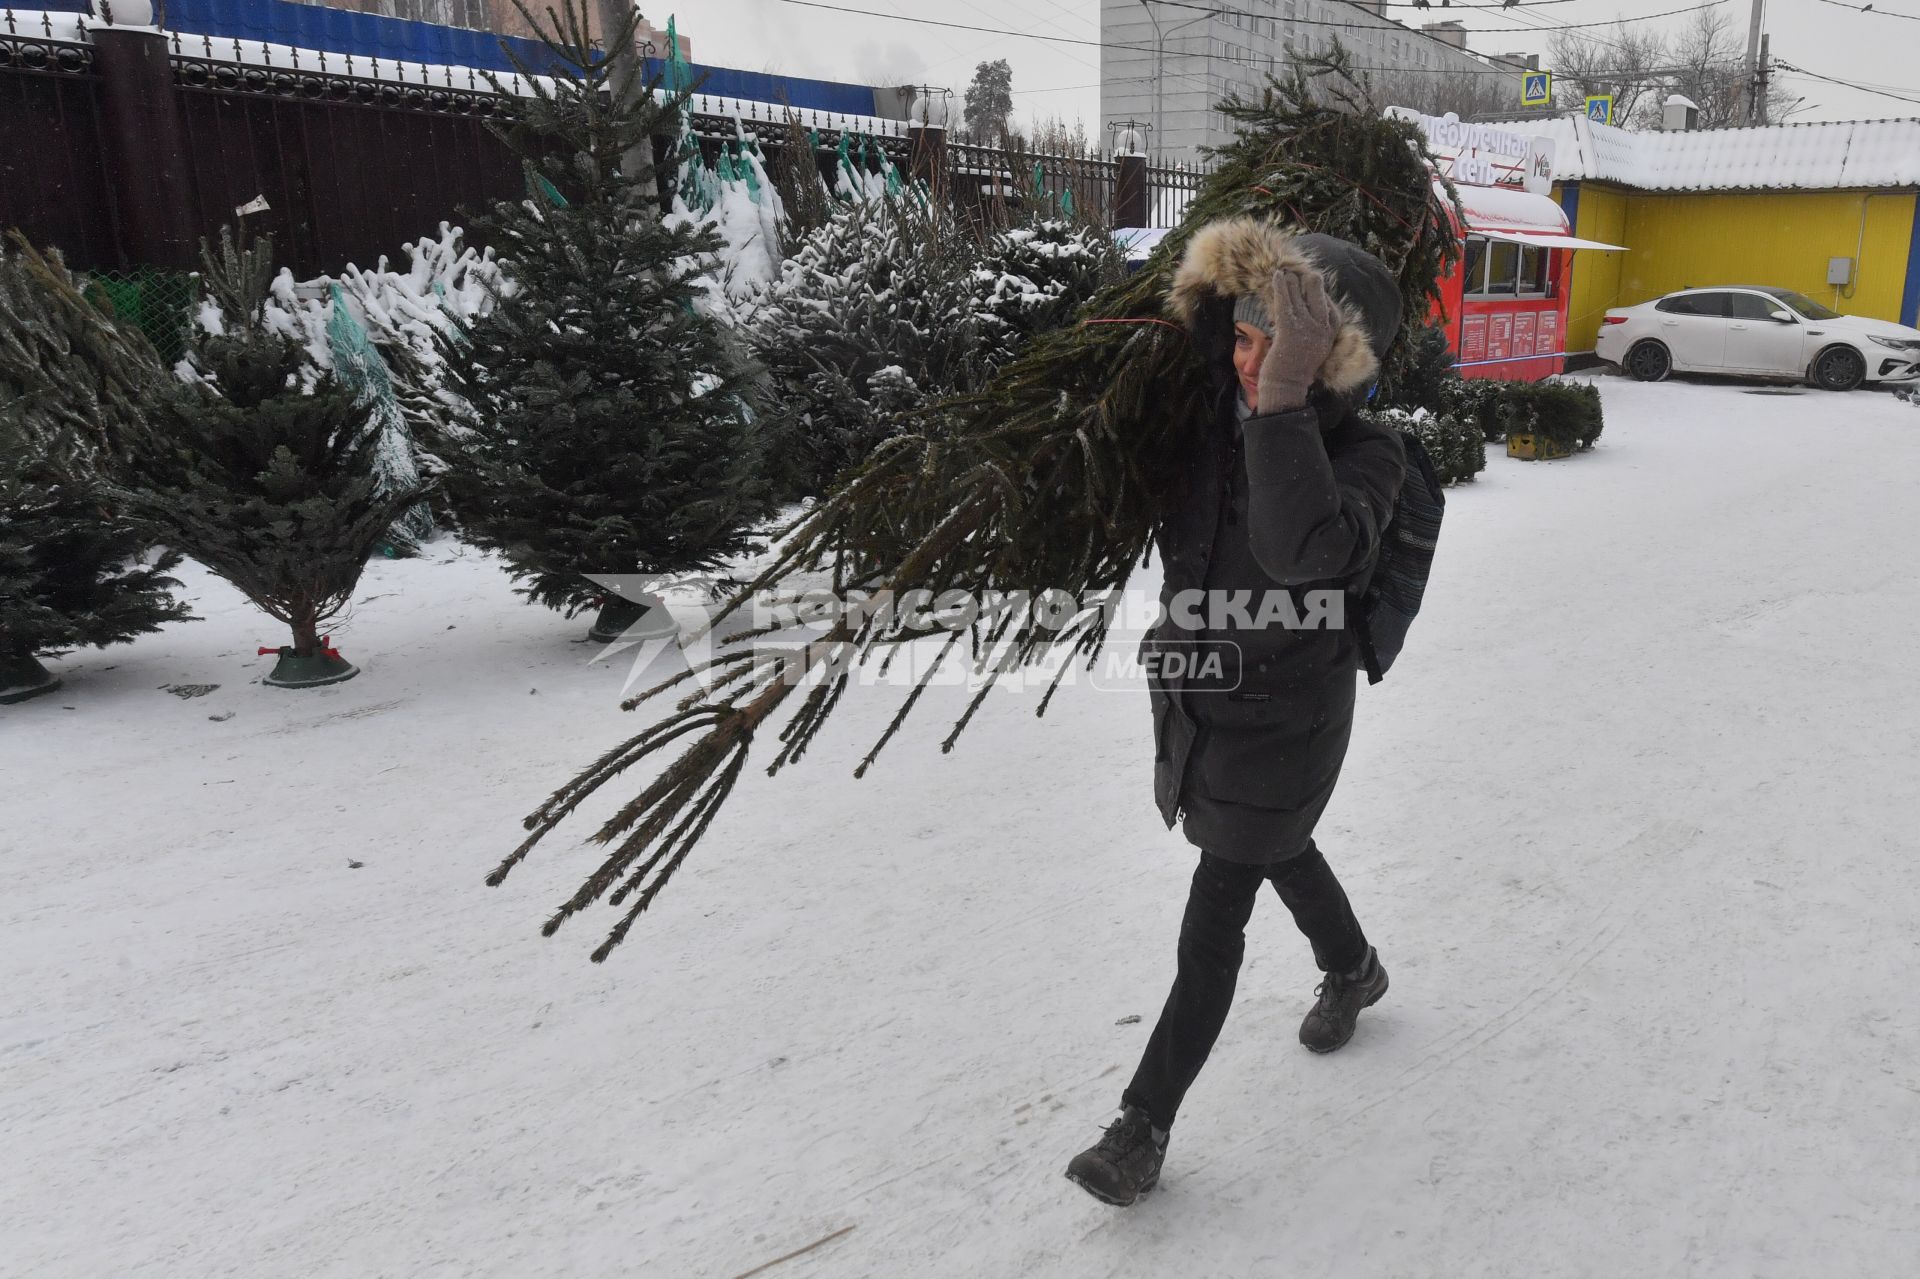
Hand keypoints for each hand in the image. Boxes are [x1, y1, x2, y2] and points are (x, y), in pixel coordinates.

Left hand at [1255, 268, 1340, 413]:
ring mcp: (1307, 329)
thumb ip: (1318, 330)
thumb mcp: (1316, 347)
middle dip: (1309, 282)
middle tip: (1301, 275)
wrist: (1286, 387)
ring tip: (1285, 273)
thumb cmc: (1297, 368)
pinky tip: (1277, 276)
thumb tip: (1313, 312)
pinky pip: (1285, 302)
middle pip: (1318, 294)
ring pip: (1299, 295)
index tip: (1309, 287)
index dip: (1318, 294)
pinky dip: (1280, 287)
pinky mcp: (1289, 331)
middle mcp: (1322, 328)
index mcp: (1332, 332)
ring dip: (1291, 282)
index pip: (1329, 304)